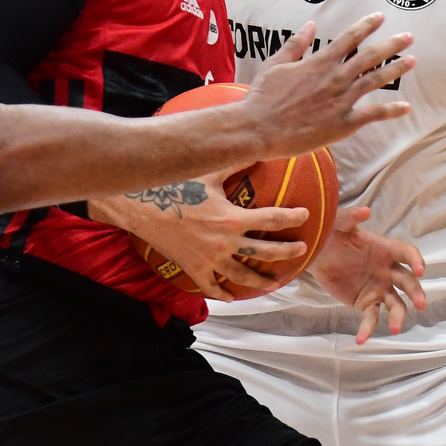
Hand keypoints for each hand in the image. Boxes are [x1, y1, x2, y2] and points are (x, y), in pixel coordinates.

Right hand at [89, 170, 311, 300]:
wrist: (141, 207)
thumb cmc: (174, 185)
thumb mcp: (207, 171)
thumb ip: (235, 162)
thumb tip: (257, 148)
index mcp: (232, 219)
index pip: (273, 219)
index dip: (292, 217)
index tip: (304, 215)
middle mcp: (225, 243)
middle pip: (265, 253)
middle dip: (286, 252)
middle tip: (301, 250)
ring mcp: (209, 260)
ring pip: (242, 275)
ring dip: (261, 280)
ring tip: (275, 282)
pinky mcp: (193, 268)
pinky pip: (211, 287)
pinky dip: (223, 293)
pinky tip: (232, 297)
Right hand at [240, 16, 413, 158]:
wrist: (259, 128)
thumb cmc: (263, 97)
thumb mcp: (275, 64)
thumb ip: (296, 44)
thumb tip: (311, 25)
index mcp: (319, 62)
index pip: (349, 38)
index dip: (366, 26)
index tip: (380, 18)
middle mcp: (335, 78)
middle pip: (370, 56)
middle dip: (391, 45)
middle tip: (408, 37)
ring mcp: (341, 101)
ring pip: (375, 80)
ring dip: (396, 69)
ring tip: (412, 61)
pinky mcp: (343, 124)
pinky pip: (372, 115)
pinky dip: (391, 111)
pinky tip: (406, 107)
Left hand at [306, 207, 425, 342]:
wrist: (317, 251)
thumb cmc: (333, 233)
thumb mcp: (339, 224)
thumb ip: (351, 218)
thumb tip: (364, 211)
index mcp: (386, 249)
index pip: (407, 254)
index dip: (416, 261)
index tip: (420, 270)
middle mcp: (388, 270)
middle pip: (407, 283)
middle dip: (416, 292)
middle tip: (419, 304)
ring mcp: (379, 288)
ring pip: (396, 304)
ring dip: (398, 316)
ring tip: (394, 329)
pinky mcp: (366, 302)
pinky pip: (371, 317)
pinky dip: (368, 329)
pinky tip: (361, 339)